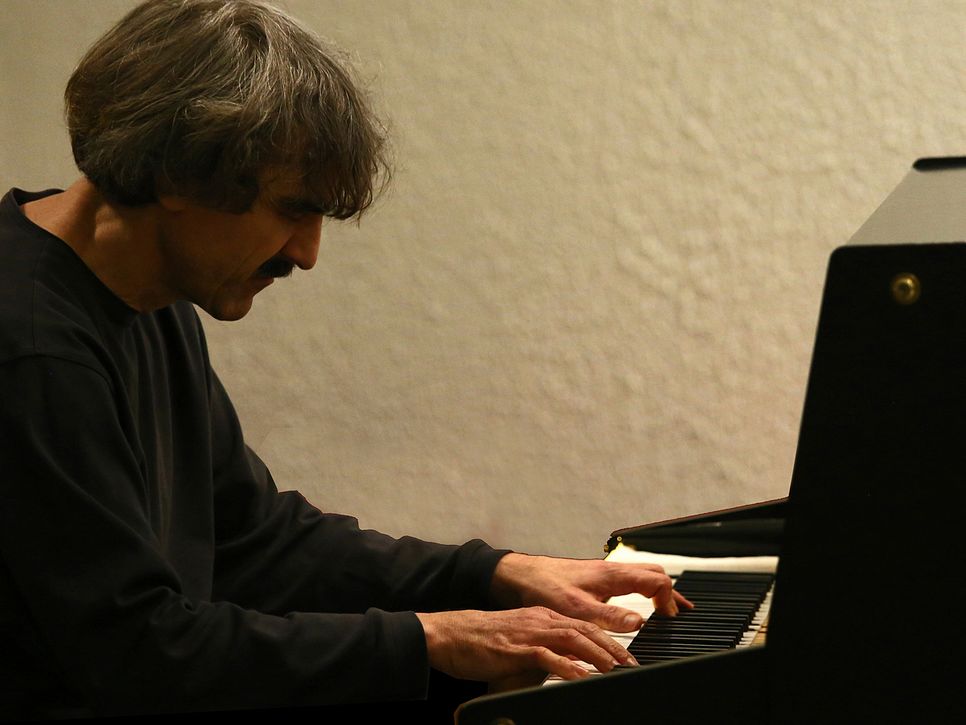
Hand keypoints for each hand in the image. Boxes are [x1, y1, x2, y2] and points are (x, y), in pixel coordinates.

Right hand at [415, 607, 634, 683]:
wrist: (451, 634)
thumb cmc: (482, 641)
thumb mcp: (520, 644)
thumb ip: (544, 653)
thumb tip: (567, 669)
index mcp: (542, 617)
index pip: (583, 625)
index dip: (607, 639)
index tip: (625, 656)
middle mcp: (539, 620)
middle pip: (584, 629)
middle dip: (611, 647)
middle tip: (631, 664)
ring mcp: (529, 632)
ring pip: (572, 638)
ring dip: (597, 654)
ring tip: (615, 668)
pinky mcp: (516, 648)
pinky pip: (547, 656)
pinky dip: (567, 666)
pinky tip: (581, 676)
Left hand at [489, 553, 693, 632]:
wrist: (519, 576)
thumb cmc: (543, 587)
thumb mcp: (576, 608)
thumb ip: (609, 617)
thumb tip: (640, 623)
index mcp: (612, 575)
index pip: (656, 579)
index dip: (669, 599)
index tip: (669, 619)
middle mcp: (611, 570)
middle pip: (654, 573)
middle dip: (670, 593)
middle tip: (677, 615)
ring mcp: (604, 573)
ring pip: (641, 575)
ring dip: (658, 590)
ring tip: (672, 608)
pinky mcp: (595, 579)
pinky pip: (628, 580)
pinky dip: (643, 590)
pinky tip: (641, 602)